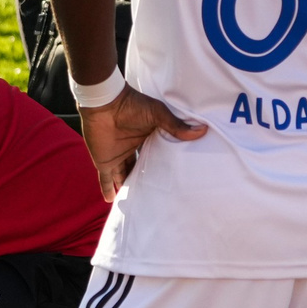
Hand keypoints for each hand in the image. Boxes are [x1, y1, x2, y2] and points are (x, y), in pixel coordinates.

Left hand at [79, 86, 204, 200]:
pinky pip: (106, 179)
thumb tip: (202, 130)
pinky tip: (111, 201)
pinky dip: (108, 189)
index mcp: (146, 138)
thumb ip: (176, 126)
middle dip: (145, 181)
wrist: (105, 103)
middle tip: (157, 196)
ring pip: (124, 176)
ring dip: (128, 188)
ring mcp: (118, 156)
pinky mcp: (104, 161)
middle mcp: (132, 149)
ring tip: (139, 204)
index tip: (173, 180)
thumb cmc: (131, 105)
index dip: (162, 167)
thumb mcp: (158, 114)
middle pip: (140, 169)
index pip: (155, 156)